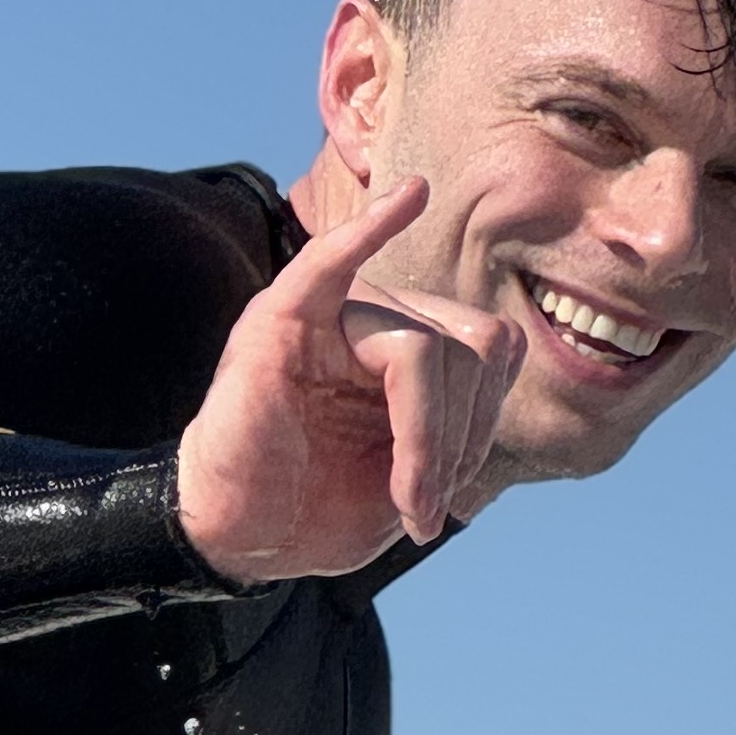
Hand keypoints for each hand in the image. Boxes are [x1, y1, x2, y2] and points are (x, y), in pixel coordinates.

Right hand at [174, 177, 522, 583]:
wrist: (244, 537)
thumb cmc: (321, 510)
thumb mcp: (410, 486)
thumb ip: (455, 440)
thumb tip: (491, 402)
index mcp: (411, 345)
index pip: (490, 347)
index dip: (483, 425)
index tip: (446, 494)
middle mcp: (377, 317)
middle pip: (468, 347)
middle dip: (457, 441)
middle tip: (421, 505)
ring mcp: (331, 313)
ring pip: (424, 347)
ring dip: (428, 441)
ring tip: (406, 503)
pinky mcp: (282, 319)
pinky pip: (331, 260)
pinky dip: (372, 228)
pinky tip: (413, 196)